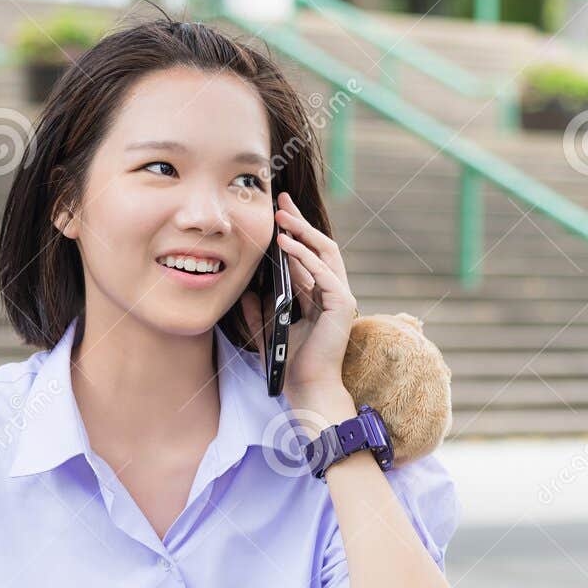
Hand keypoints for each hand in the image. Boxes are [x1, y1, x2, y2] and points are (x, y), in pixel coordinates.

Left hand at [240, 190, 358, 396]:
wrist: (307, 387)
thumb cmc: (291, 364)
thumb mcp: (268, 331)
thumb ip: (259, 312)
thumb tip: (245, 293)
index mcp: (319, 296)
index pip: (308, 255)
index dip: (294, 232)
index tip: (277, 212)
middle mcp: (332, 292)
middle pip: (319, 246)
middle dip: (300, 221)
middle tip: (281, 200)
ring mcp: (340, 296)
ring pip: (325, 251)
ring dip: (302, 231)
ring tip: (282, 216)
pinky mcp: (341, 304)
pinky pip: (322, 271)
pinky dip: (304, 255)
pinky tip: (286, 243)